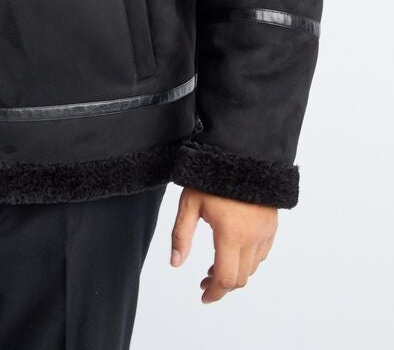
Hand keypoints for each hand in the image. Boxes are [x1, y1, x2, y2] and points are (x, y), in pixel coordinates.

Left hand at [169, 186, 277, 302]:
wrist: (242, 152)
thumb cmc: (211, 175)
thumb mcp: (189, 202)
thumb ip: (181, 235)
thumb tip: (175, 263)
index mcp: (231, 234)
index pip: (226, 278)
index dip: (214, 293)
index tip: (203, 296)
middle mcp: (253, 237)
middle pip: (241, 278)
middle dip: (222, 285)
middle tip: (204, 281)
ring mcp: (265, 232)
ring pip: (252, 268)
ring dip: (235, 273)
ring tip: (215, 267)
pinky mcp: (272, 225)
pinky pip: (262, 253)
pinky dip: (248, 261)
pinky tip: (233, 252)